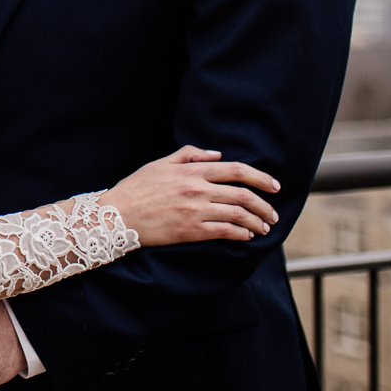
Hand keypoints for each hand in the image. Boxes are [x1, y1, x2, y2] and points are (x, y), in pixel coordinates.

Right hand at [101, 146, 280, 246]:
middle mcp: (197, 189)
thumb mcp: (159, 163)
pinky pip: (224, 232)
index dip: (261, 177)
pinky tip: (246, 236)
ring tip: (264, 228)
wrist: (116, 215)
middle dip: (265, 206)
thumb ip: (188, 154)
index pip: (236, 170)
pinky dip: (240, 234)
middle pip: (243, 195)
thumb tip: (217, 154)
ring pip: (238, 215)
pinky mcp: (191, 231)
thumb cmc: (136, 188)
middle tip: (273, 214)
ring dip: (257, 222)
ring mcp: (195, 211)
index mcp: (191, 170)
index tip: (274, 186)